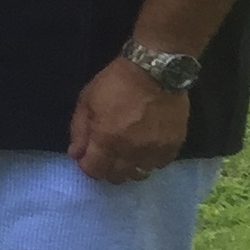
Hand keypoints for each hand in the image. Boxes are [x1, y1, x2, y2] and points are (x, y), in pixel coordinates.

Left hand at [70, 58, 188, 183]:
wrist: (156, 72)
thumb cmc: (115, 83)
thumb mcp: (87, 101)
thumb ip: (79, 131)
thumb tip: (75, 155)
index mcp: (107, 139)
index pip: (94, 170)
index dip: (88, 167)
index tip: (88, 158)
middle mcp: (131, 151)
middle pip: (117, 177)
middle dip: (107, 169)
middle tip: (107, 156)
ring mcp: (154, 150)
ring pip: (139, 174)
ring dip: (130, 168)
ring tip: (127, 153)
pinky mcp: (173, 146)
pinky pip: (160, 165)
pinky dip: (150, 161)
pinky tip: (146, 149)